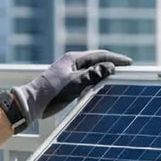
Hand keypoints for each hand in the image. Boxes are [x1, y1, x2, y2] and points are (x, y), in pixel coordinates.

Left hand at [11, 49, 132, 123]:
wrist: (30, 104)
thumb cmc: (50, 93)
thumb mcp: (74, 84)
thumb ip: (92, 75)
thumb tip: (111, 67)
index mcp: (73, 59)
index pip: (100, 55)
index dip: (116, 59)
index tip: (130, 63)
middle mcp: (72, 63)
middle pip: (97, 61)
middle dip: (112, 64)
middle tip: (127, 70)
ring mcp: (69, 72)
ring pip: (92, 70)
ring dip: (105, 73)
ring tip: (118, 78)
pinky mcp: (67, 83)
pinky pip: (86, 79)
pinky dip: (97, 82)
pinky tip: (102, 88)